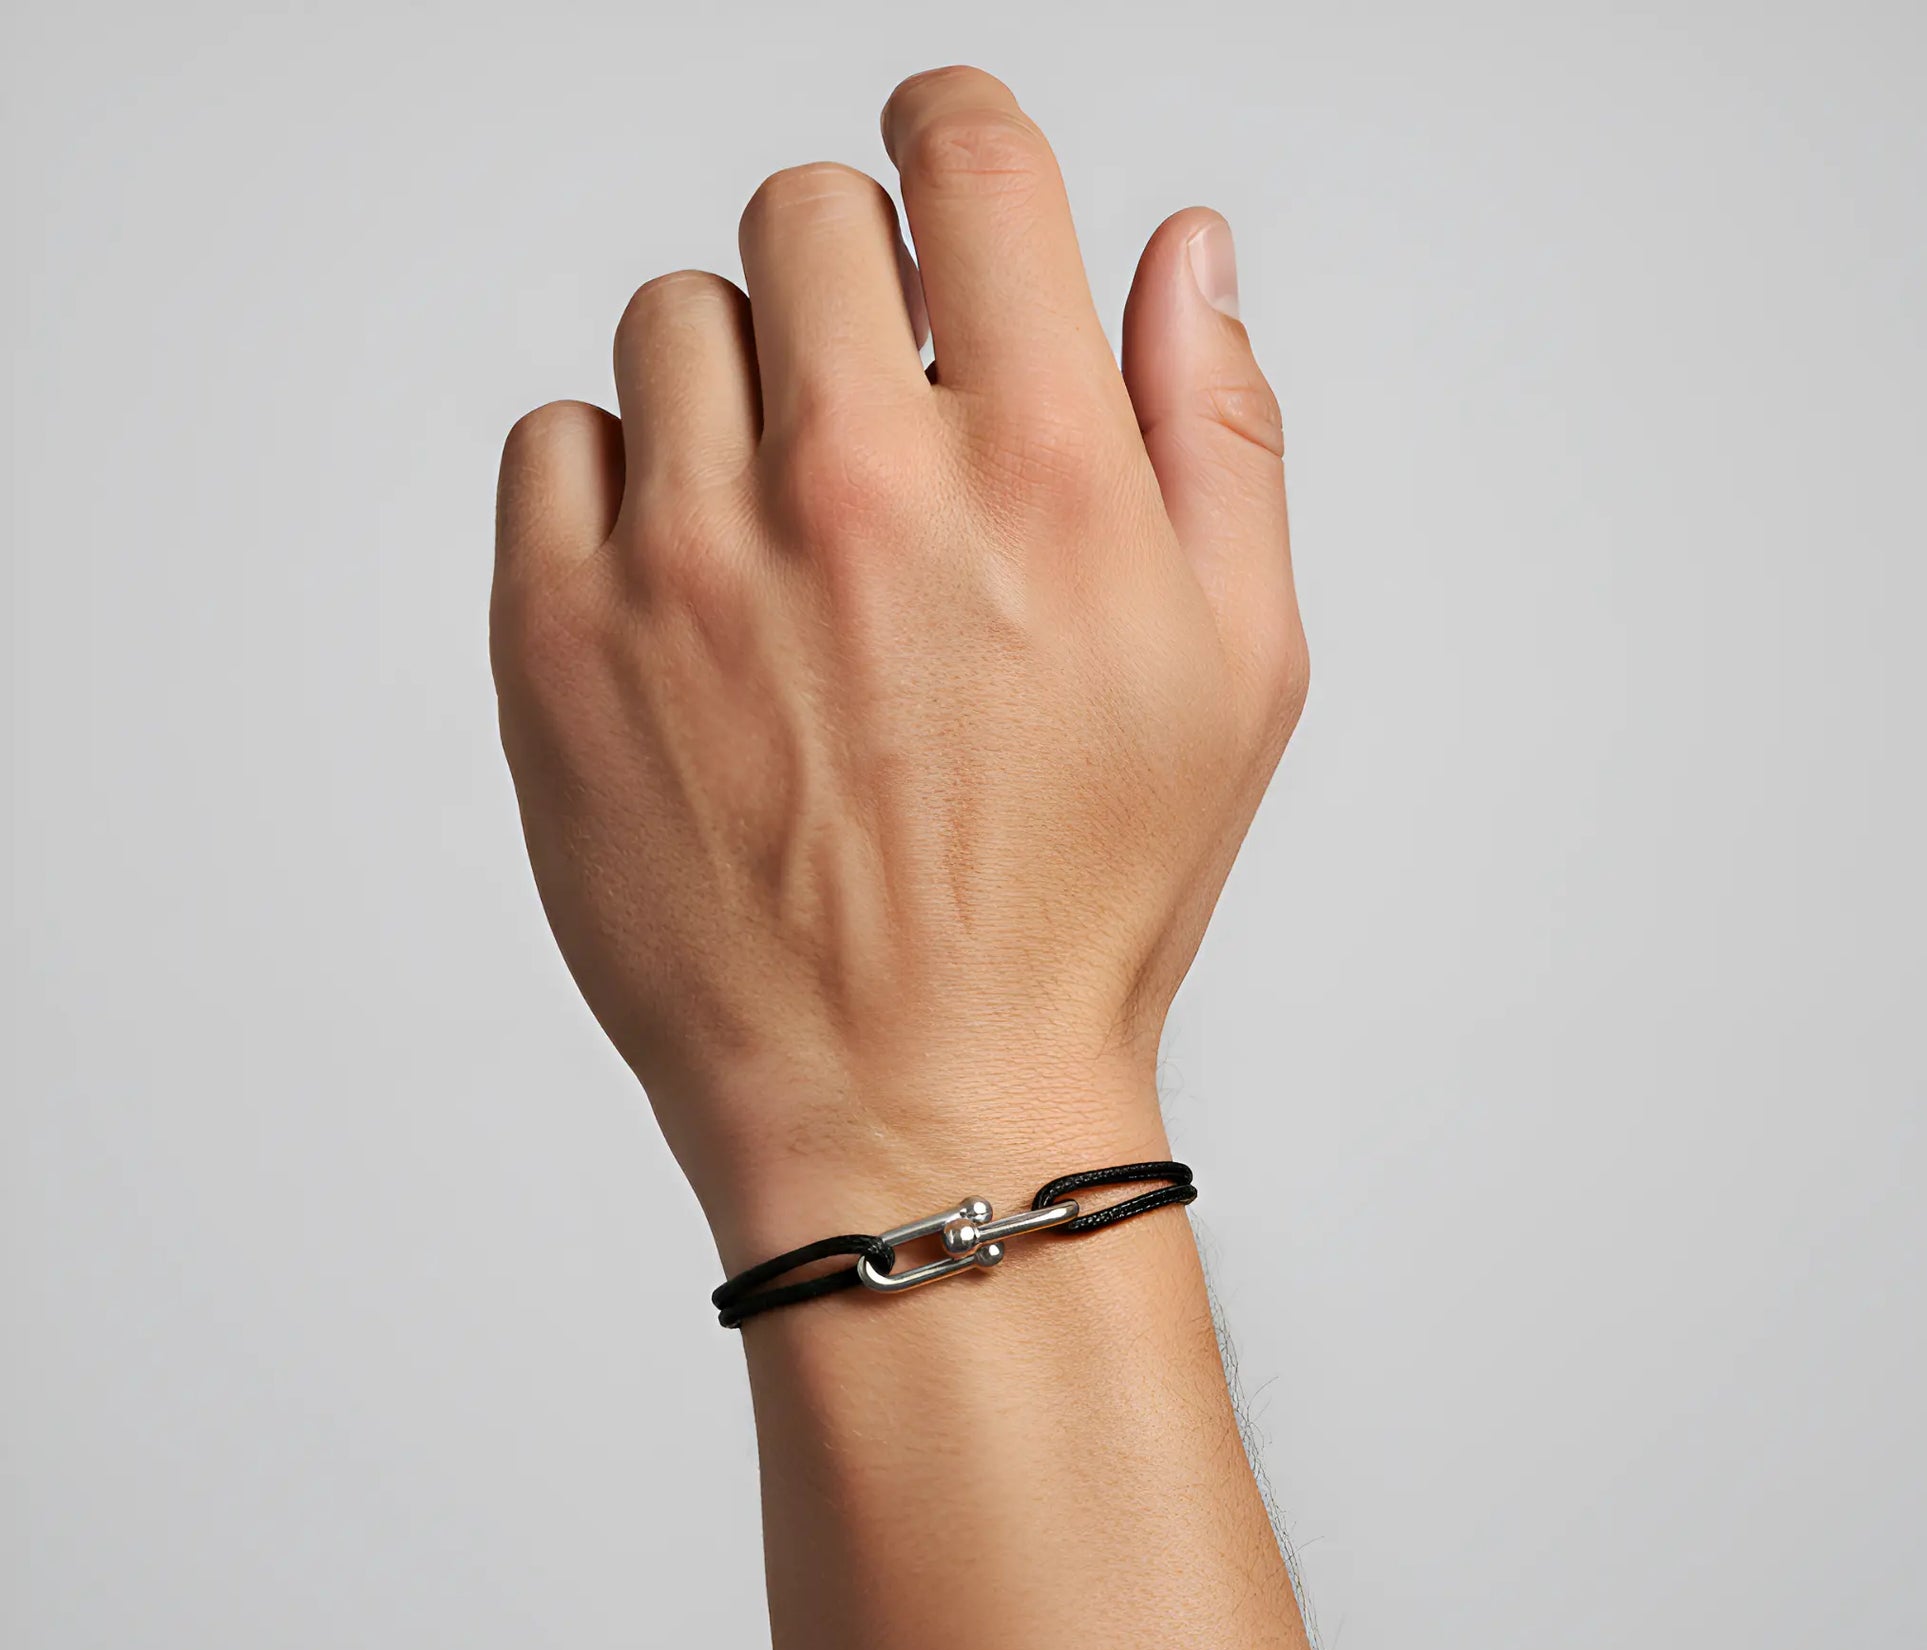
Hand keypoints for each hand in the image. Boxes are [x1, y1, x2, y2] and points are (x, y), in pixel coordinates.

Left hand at [491, 66, 1304, 1268]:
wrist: (910, 1101)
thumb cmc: (1077, 910)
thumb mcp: (1237, 677)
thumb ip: (1219, 434)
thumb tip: (1184, 256)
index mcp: (1039, 476)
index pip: (967, 162)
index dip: (953, 137)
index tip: (937, 166)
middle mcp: (854, 490)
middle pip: (804, 217)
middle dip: (856, 285)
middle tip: (879, 410)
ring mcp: (687, 564)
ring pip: (676, 325)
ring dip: (741, 391)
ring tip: (789, 535)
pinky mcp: (557, 644)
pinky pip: (555, 444)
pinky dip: (620, 484)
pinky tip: (691, 592)